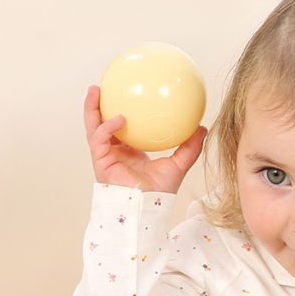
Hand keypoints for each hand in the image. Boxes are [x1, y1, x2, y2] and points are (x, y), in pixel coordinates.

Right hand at [84, 84, 207, 193]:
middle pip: (101, 125)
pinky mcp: (101, 162)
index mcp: (129, 153)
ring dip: (92, 109)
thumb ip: (189, 148)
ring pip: (93, 128)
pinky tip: (119, 119)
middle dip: (98, 106)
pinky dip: (107, 128)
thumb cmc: (159, 193)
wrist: (147, 208)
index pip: (121, 129)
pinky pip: (99, 140)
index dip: (120, 112)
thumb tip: (202, 128)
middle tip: (101, 87)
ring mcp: (106, 158)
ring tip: (95, 90)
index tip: (125, 94)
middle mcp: (115, 154)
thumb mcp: (178, 165)